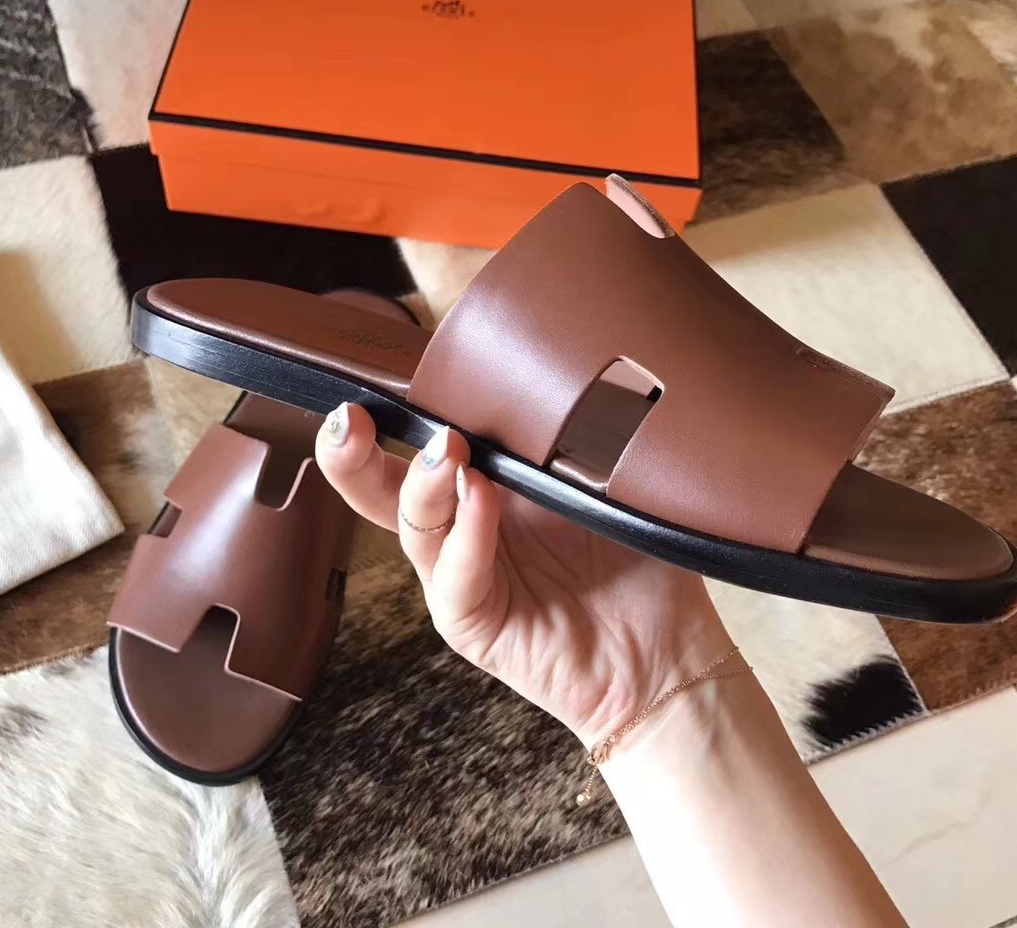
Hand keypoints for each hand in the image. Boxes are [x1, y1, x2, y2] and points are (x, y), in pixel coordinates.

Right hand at [315, 404, 733, 744]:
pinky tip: (480, 504)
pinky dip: (466, 540)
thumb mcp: (606, 480)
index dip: (395, 409)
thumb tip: (559, 364)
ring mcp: (463, 573)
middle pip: (384, 487)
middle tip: (351, 420)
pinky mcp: (475, 622)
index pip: (423, 439)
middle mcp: (462, 524)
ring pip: (414, 529)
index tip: (381, 377)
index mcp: (485, 481)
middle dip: (353, 452)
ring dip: (421, 486)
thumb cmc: (635, 557)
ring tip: (444, 454)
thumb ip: (571, 434)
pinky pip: (457, 579)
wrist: (665, 652)